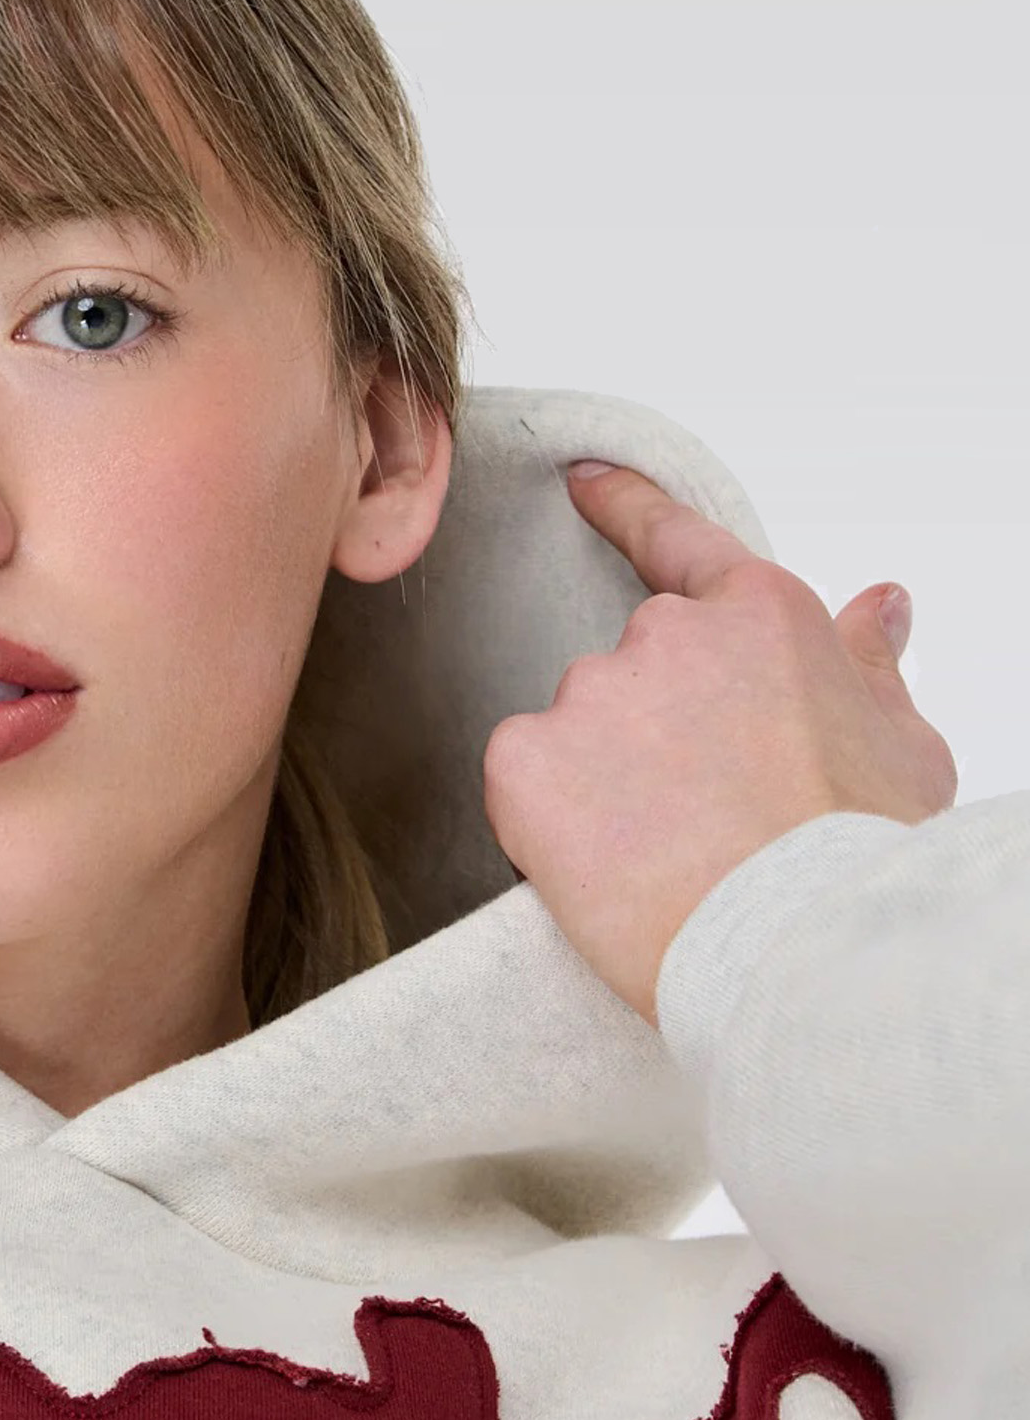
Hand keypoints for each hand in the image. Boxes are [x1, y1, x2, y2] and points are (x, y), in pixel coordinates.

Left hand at [481, 462, 959, 1028]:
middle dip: (648, 731)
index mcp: (757, 616)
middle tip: (694, 812)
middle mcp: (663, 636)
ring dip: (597, 780)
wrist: (792, 938)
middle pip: (629, 670)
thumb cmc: (856, 855)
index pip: (677, 541)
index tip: (583, 481)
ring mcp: (586, 695)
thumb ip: (869, 666)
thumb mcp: (900, 746)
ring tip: (661, 851)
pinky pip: (518, 781)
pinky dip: (542, 821)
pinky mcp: (521, 762)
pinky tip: (600, 863)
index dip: (624, 506)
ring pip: (571, 732)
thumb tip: (878, 605)